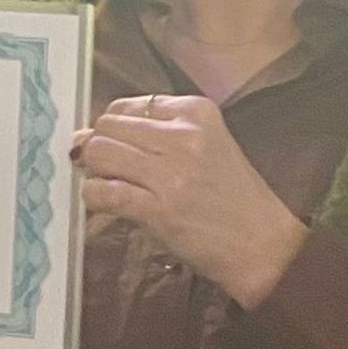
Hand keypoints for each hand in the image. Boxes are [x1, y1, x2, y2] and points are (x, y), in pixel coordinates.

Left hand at [71, 95, 309, 307]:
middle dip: (98, 147)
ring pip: (100, 153)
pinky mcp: (159, 209)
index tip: (115, 146)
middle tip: (106, 170)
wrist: (261, 242)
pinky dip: (93, 197)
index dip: (111, 127)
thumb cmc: (231, 196)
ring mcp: (171, 173)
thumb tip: (86, 136)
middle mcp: (183, 136)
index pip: (127, 106)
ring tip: (108, 186)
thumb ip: (154, 134)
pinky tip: (104, 204)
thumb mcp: (205, 146)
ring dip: (94, 172)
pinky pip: (104, 192)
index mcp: (196, 112)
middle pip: (108, 126)